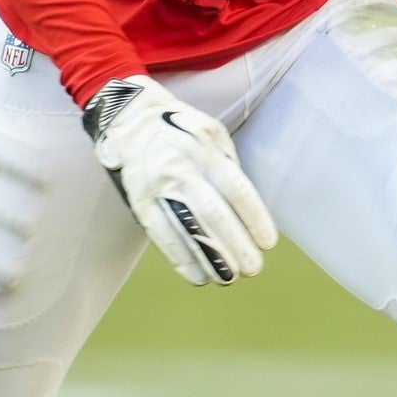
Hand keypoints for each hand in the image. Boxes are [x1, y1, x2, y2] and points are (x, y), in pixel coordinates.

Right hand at [81, 76, 277, 286]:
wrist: (129, 118)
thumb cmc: (180, 128)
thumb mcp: (211, 134)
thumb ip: (228, 165)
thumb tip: (246, 205)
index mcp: (205, 150)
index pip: (236, 189)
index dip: (253, 218)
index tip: (267, 244)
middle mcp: (182, 168)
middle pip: (213, 213)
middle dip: (235, 245)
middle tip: (253, 269)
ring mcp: (158, 186)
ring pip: (187, 227)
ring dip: (209, 257)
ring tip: (227, 278)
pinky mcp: (139, 200)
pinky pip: (160, 233)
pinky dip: (179, 257)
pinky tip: (196, 274)